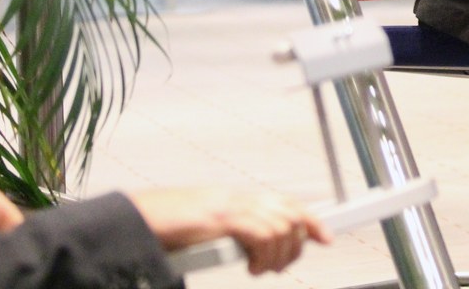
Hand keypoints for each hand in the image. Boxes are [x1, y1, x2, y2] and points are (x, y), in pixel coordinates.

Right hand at [129, 187, 330, 274]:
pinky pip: (261, 232)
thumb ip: (237, 233)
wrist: (143, 218)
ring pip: (280, 226)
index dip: (311, 220)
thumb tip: (257, 249)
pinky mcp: (222, 218)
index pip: (288, 203)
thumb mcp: (212, 230)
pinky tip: (251, 266)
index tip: (325, 237)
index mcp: (239, 200)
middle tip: (276, 267)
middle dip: (294, 246)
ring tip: (260, 269)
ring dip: (277, 256)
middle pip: (291, 216)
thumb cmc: (172, 227)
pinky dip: (263, 254)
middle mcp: (240, 199)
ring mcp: (232, 207)